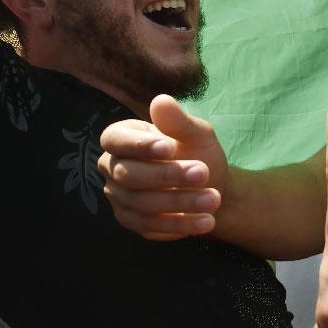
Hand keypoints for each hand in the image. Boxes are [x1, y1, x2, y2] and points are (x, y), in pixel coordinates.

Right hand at [97, 94, 227, 239]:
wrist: (211, 187)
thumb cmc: (197, 152)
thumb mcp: (196, 133)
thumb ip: (178, 121)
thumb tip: (161, 101)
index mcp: (122, 138)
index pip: (115, 140)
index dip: (139, 145)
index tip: (170, 148)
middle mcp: (114, 168)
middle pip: (129, 175)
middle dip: (167, 175)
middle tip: (202, 173)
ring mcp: (120, 198)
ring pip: (142, 203)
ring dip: (179, 202)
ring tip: (213, 198)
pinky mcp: (134, 222)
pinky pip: (152, 226)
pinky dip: (181, 224)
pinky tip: (206, 221)